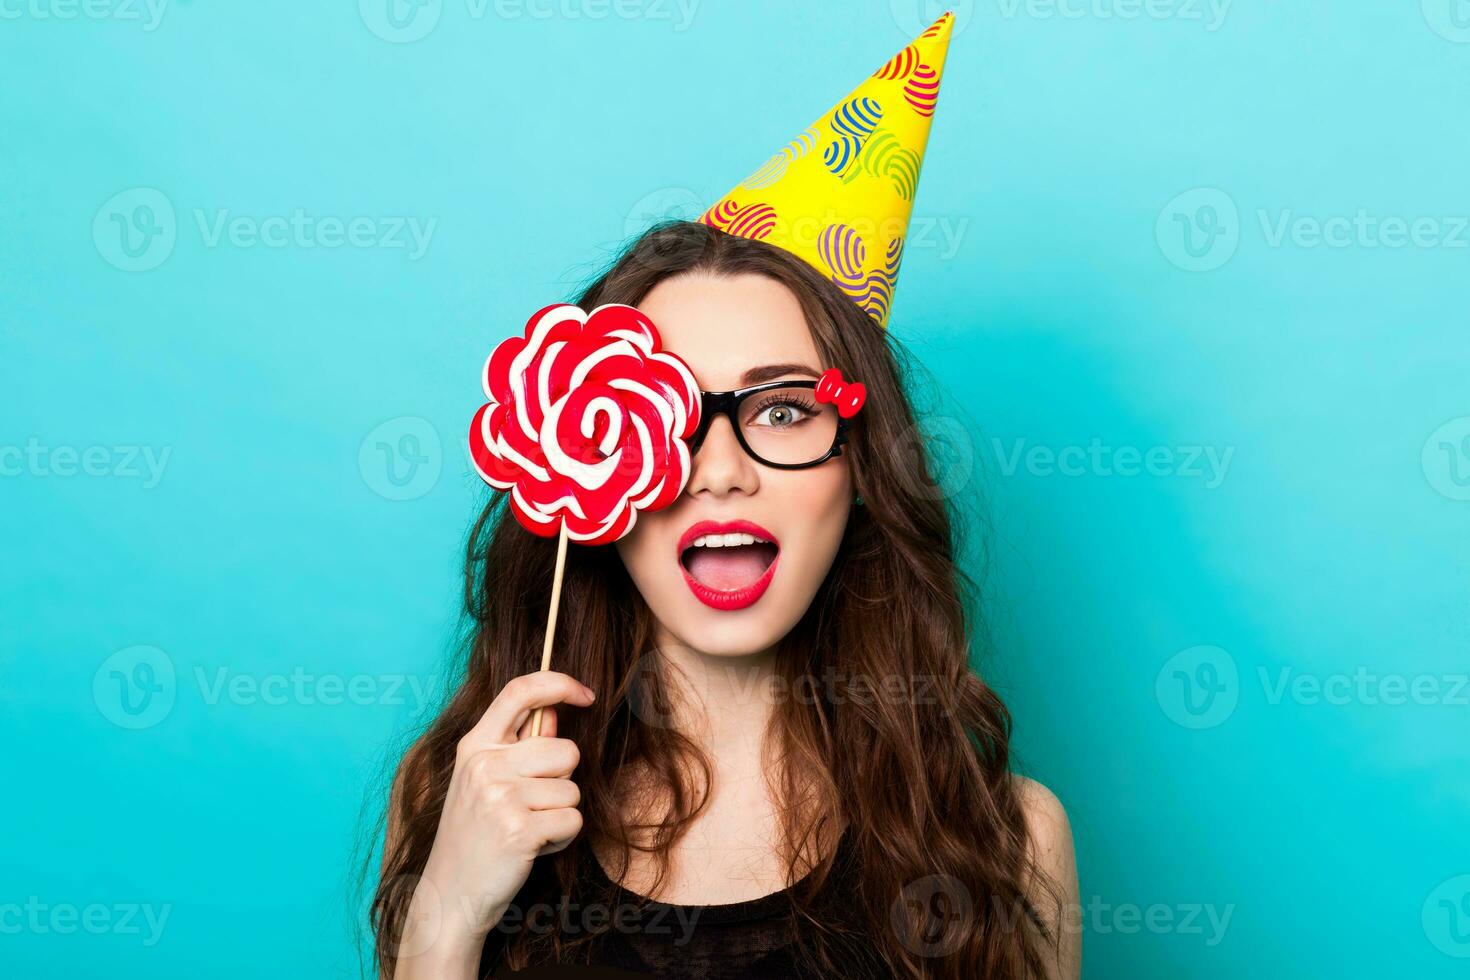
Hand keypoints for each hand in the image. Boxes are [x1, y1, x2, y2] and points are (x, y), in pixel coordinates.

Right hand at [398, 671, 594, 973]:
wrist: (450, 897)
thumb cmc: (472, 837)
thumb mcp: (482, 782)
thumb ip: (517, 746)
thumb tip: (556, 714)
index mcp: (474, 746)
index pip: (519, 691)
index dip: (559, 684)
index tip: (585, 694)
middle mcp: (485, 764)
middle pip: (566, 750)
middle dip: (562, 781)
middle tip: (531, 806)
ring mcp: (500, 797)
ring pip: (573, 790)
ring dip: (560, 814)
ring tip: (527, 829)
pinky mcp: (519, 829)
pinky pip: (573, 820)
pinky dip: (562, 838)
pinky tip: (533, 847)